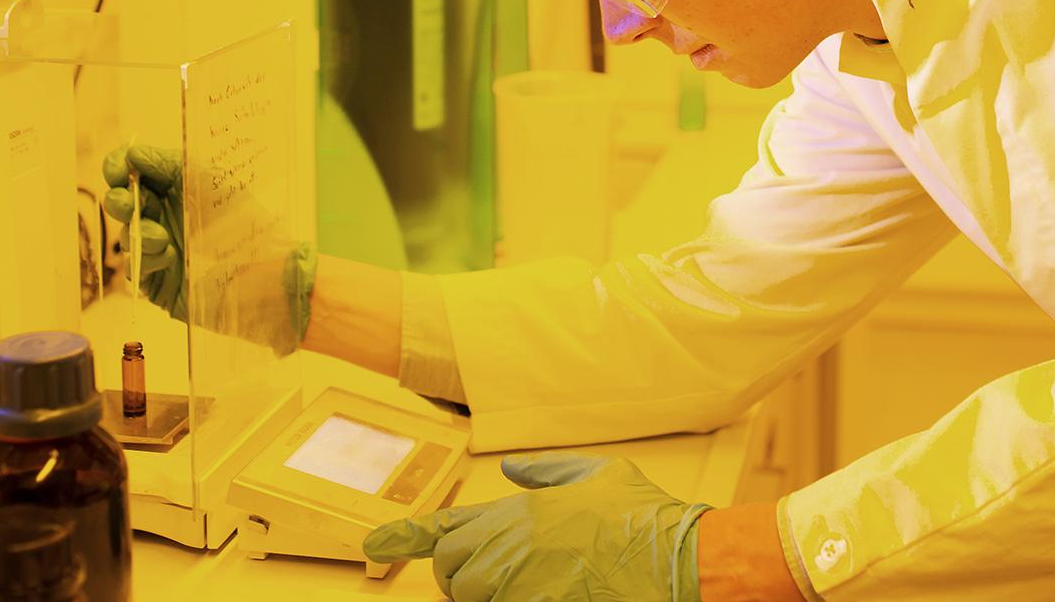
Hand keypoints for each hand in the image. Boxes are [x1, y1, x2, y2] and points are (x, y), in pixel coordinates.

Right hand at [102, 145, 316, 345]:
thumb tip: (131, 152)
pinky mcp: (157, 278)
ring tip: (163, 239)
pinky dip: (148, 258)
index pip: (133, 171)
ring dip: (140, 232)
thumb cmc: (239, 218)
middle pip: (120, 201)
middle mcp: (164, 214)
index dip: (117, 167)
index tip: (116, 170)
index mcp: (175, 187)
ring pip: (125, 234)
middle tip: (127, 203)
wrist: (258, 269)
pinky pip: (134, 266)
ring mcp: (159, 247)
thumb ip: (166, 163)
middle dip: (118, 200)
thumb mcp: (206, 180)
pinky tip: (171, 258)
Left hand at [363, 453, 709, 600]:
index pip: (448, 525)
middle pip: (452, 572)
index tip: (374, 545)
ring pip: (473, 600)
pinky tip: (547, 592)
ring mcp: (522, 584)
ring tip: (532, 585)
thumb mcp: (600, 474)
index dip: (406, 536)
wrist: (680, 557)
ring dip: (491, 598)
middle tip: (496, 580)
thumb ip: (549, 471)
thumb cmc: (644, 517)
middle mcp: (512, 545)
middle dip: (464, 580)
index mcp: (522, 510)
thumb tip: (512, 467)